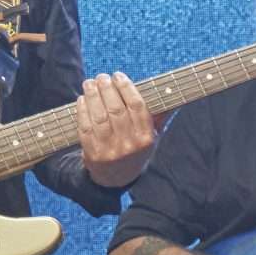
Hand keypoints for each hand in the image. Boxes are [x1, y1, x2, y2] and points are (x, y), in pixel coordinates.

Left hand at [75, 73, 158, 187]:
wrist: (117, 178)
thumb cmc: (135, 150)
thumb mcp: (152, 137)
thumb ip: (159, 116)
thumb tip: (172, 92)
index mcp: (147, 138)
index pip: (137, 107)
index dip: (126, 88)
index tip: (118, 76)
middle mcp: (130, 144)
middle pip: (116, 109)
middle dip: (107, 89)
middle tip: (102, 77)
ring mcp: (110, 150)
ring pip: (100, 117)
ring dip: (92, 96)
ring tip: (90, 83)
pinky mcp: (93, 153)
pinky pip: (86, 128)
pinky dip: (82, 111)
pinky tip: (83, 99)